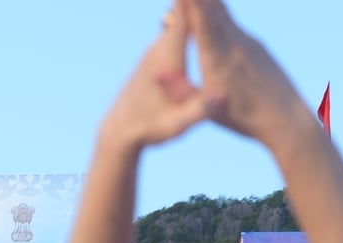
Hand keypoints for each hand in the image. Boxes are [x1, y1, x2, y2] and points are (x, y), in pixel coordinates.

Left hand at [99, 5, 211, 149]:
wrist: (120, 131)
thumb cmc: (149, 129)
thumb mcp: (177, 126)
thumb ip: (199, 110)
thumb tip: (222, 97)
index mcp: (168, 60)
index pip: (183, 21)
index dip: (195, 3)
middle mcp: (159, 50)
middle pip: (179, 13)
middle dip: (196, 1)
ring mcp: (154, 52)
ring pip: (175, 21)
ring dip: (190, 8)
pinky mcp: (154, 58)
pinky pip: (172, 32)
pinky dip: (185, 20)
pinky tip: (193, 15)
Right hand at [183, 0, 307, 144]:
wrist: (288, 121)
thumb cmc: (244, 120)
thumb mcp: (209, 110)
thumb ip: (181, 91)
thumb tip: (155, 72)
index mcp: (218, 59)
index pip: (201, 19)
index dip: (190, 1)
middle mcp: (234, 44)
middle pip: (213, 6)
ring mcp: (248, 42)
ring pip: (224, 12)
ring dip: (208, 0)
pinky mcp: (258, 47)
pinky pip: (234, 24)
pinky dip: (219, 13)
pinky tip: (213, 6)